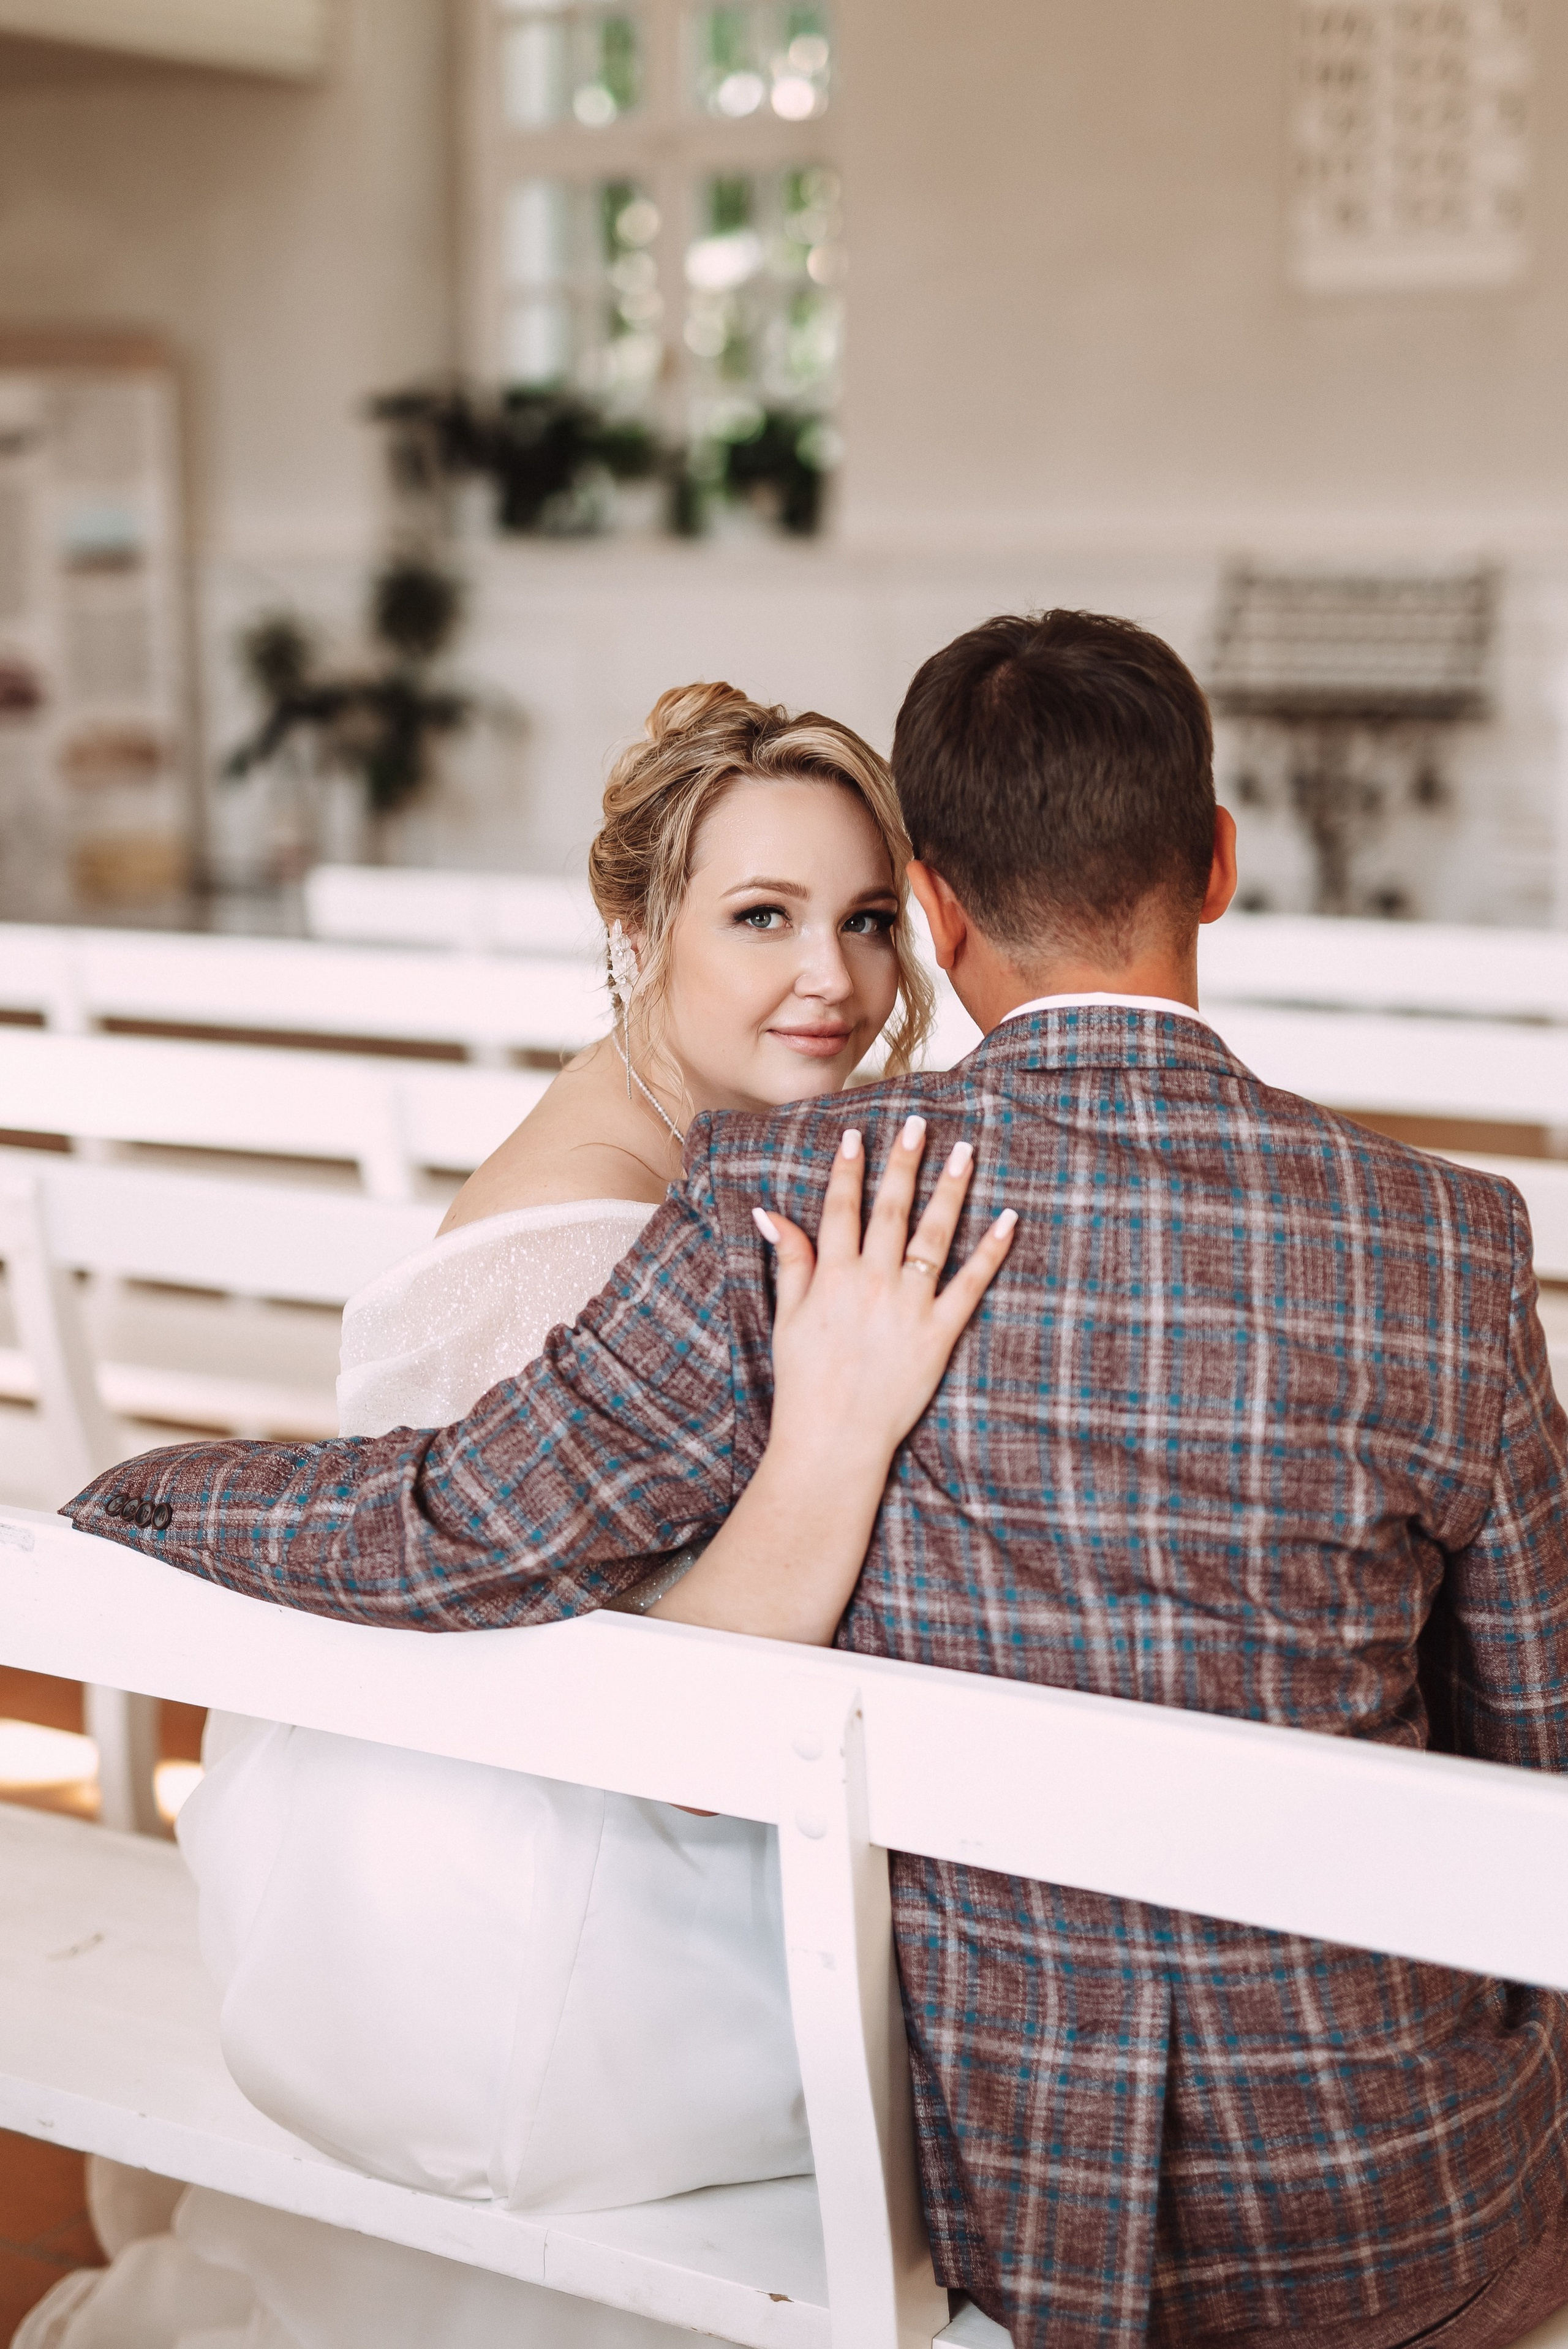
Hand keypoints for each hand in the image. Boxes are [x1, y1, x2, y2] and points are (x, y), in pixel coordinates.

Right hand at [755, 1116, 1016, 1469]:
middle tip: (919, 1124)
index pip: (842, 1208)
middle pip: (892, 1210)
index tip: (858, 1135)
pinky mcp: (940, 1334)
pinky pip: (971, 1284)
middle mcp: (873, 1282)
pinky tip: (1009, 1218)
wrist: (832, 1440)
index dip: (850, 1169)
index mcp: (833, 1276)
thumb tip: (771, 1213)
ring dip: (951, 1190)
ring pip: (934, 1235)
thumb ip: (790, 1261)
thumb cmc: (806, 1381)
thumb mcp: (788, 1318)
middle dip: (905, 1163)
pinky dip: (992, 1251)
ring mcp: (909, 1306)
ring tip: (966, 1152)